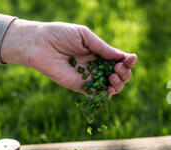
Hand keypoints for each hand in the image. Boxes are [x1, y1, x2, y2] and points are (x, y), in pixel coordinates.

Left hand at [1, 20, 136, 96]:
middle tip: (118, 69)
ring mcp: (88, 78)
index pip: (118, 60)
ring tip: (113, 76)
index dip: (128, 61)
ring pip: (110, 87)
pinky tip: (108, 89)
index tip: (131, 59)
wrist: (40, 45)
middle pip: (118, 75)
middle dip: (124, 73)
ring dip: (118, 84)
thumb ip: (102, 48)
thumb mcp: (84, 36)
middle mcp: (95, 66)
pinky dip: (105, 94)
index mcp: (98, 52)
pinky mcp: (79, 87)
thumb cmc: (60, 35)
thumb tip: (121, 57)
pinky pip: (96, 94)